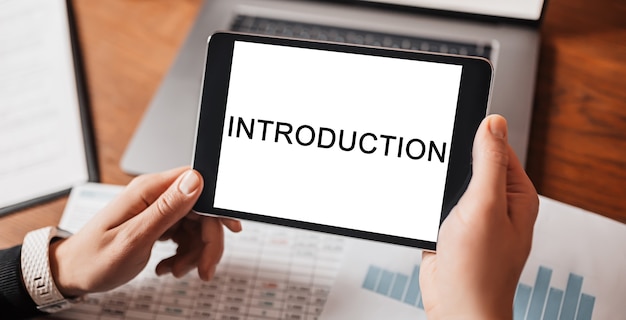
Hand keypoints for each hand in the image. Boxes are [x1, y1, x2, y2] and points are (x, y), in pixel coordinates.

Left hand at [48, 167, 241, 296]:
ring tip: (175, 270)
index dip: (217, 207)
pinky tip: (167, 266)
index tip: (230, 229)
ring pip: (196, 226)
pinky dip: (183, 254)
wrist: (72, 273)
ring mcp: (157, 209)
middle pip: (201, 211)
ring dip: (193, 253)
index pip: (198, 183)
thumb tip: (195, 180)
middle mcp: (155, 195)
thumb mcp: (134, 238)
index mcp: (149, 190)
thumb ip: (167, 209)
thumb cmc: (94, 258)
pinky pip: (185, 235)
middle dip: (207, 242)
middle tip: (203, 269)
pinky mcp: (158, 222)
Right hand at [419, 115, 538, 319]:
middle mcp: (496, 204)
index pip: (497, 149)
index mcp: (515, 194)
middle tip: (438, 169)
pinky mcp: (450, 228)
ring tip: (431, 193)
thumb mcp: (485, 206)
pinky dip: (426, 202)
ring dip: (437, 185)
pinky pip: (436, 204)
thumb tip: (493, 123)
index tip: (453, 131)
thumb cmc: (479, 269)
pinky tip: (422, 208)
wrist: (455, 306)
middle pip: (470, 164)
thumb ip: (488, 163)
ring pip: (450, 184)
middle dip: (451, 164)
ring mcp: (472, 217)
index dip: (475, 136)